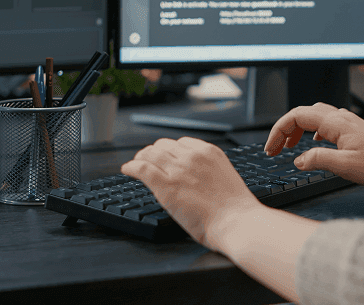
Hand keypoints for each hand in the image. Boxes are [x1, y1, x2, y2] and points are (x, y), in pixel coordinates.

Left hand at [121, 137, 262, 250]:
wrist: (235, 222)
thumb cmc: (234, 209)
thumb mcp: (224, 177)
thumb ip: (208, 172)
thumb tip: (194, 178)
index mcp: (209, 153)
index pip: (182, 143)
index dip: (171, 150)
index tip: (166, 157)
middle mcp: (192, 156)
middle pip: (164, 146)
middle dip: (155, 153)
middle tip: (148, 161)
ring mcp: (177, 170)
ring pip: (150, 154)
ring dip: (141, 158)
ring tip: (135, 164)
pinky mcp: (165, 185)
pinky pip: (141, 168)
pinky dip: (131, 167)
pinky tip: (128, 169)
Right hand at [264, 102, 363, 186]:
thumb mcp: (344, 166)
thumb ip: (318, 160)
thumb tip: (298, 160)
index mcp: (336, 123)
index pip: (297, 116)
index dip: (279, 131)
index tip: (271, 149)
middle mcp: (341, 118)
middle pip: (303, 113)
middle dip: (285, 129)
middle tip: (276, 149)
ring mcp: (348, 123)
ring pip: (315, 117)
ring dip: (298, 129)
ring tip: (290, 147)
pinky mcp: (353, 131)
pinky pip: (326, 124)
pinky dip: (313, 132)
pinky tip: (314, 144)